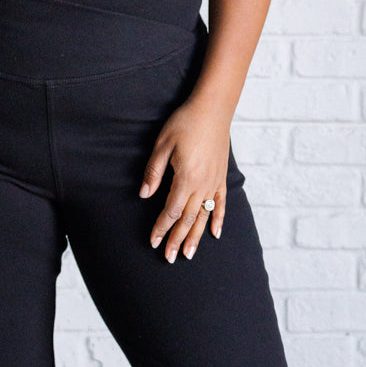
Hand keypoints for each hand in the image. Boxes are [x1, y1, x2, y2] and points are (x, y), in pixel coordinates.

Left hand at [139, 97, 230, 261]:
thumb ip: (154, 172)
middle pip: (188, 219)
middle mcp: (202, 185)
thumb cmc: (184, 123)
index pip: (171, 211)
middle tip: (169, 258)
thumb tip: (144, 196)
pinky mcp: (222, 177)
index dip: (161, 228)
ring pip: (205, 216)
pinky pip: (221, 204)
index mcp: (186, 178)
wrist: (213, 109)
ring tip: (188, 254)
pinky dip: (219, 220)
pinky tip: (216, 234)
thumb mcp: (163, 145)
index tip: (154, 242)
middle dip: (177, 239)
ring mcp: (214, 182)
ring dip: (196, 237)